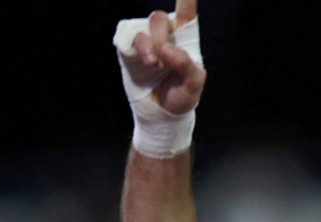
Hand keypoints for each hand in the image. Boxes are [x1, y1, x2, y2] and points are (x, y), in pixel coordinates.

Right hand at [122, 0, 205, 115]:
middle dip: (161, 37)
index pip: (186, 13)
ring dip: (148, 45)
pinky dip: (136, 47)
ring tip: (154, 64)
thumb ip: (186, 65)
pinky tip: (144, 60)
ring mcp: (146, 41)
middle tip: (163, 60)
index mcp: (185, 38)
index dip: (185, 0)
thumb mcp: (193, 84)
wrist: (162, 112)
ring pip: (142, 28)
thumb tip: (166, 48)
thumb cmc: (182, 95)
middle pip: (159, 19)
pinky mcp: (130, 50)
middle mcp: (165, 35)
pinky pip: (127, 37)